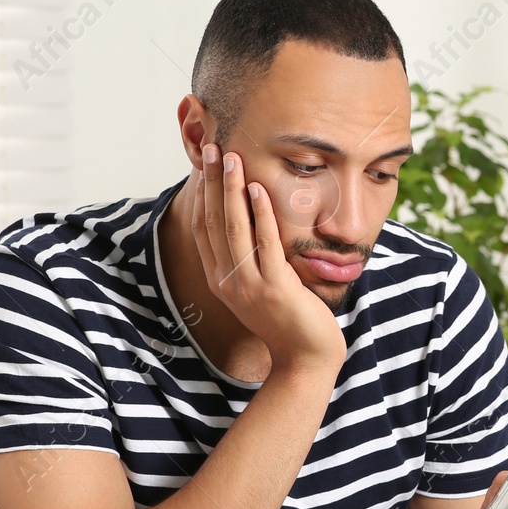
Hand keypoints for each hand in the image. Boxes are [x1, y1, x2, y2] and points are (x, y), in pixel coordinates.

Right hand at [190, 144, 345, 372]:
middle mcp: (228, 282)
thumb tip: (251, 225)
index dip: (201, 195)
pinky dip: (261, 213)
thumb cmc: (289, 322)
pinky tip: (260, 188)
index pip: (203, 230)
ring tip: (231, 156)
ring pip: (234, 228)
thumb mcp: (260, 289)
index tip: (203, 165)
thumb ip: (250, 261)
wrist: (306, 361)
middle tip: (211, 147)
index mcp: (221, 281)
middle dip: (211, 182)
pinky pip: (265, 244)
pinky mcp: (275, 289)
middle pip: (213, 222)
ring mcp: (249, 287)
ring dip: (232, 189)